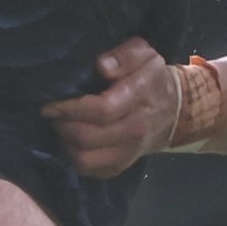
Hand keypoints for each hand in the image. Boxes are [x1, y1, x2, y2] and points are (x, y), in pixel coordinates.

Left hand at [43, 38, 181, 177]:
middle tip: (52, 115)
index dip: (70, 109)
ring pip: (86, 160)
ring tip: (60, 128)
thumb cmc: (153, 78)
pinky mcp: (121, 166)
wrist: (176, 110)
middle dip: (62, 126)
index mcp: (138, 99)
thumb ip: (124, 56)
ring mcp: (128, 152)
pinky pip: (91, 171)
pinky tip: (71, 142)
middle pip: (88, 137)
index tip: (50, 105)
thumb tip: (101, 66)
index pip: (100, 110)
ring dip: (65, 145)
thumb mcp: (144, 54)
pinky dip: (74, 159)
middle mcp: (134, 130)